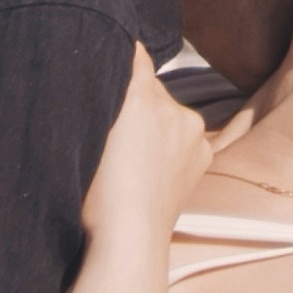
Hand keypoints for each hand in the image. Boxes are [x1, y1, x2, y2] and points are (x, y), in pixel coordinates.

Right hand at [84, 50, 219, 242]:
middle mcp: (174, 108)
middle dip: (136, 100)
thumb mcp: (88, 135)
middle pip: (152, 90)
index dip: (122, 56)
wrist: (130, 237)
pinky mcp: (203, 155)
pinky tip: (152, 166)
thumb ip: (106, 96)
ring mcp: (193, 133)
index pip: (136, 58)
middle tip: (115, 127)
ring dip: (155, 123)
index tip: (112, 55)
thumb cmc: (95, 192)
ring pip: (169, 114)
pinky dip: (171, 143)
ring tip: (133, 154)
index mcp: (141, 98)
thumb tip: (121, 63)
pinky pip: (185, 136)